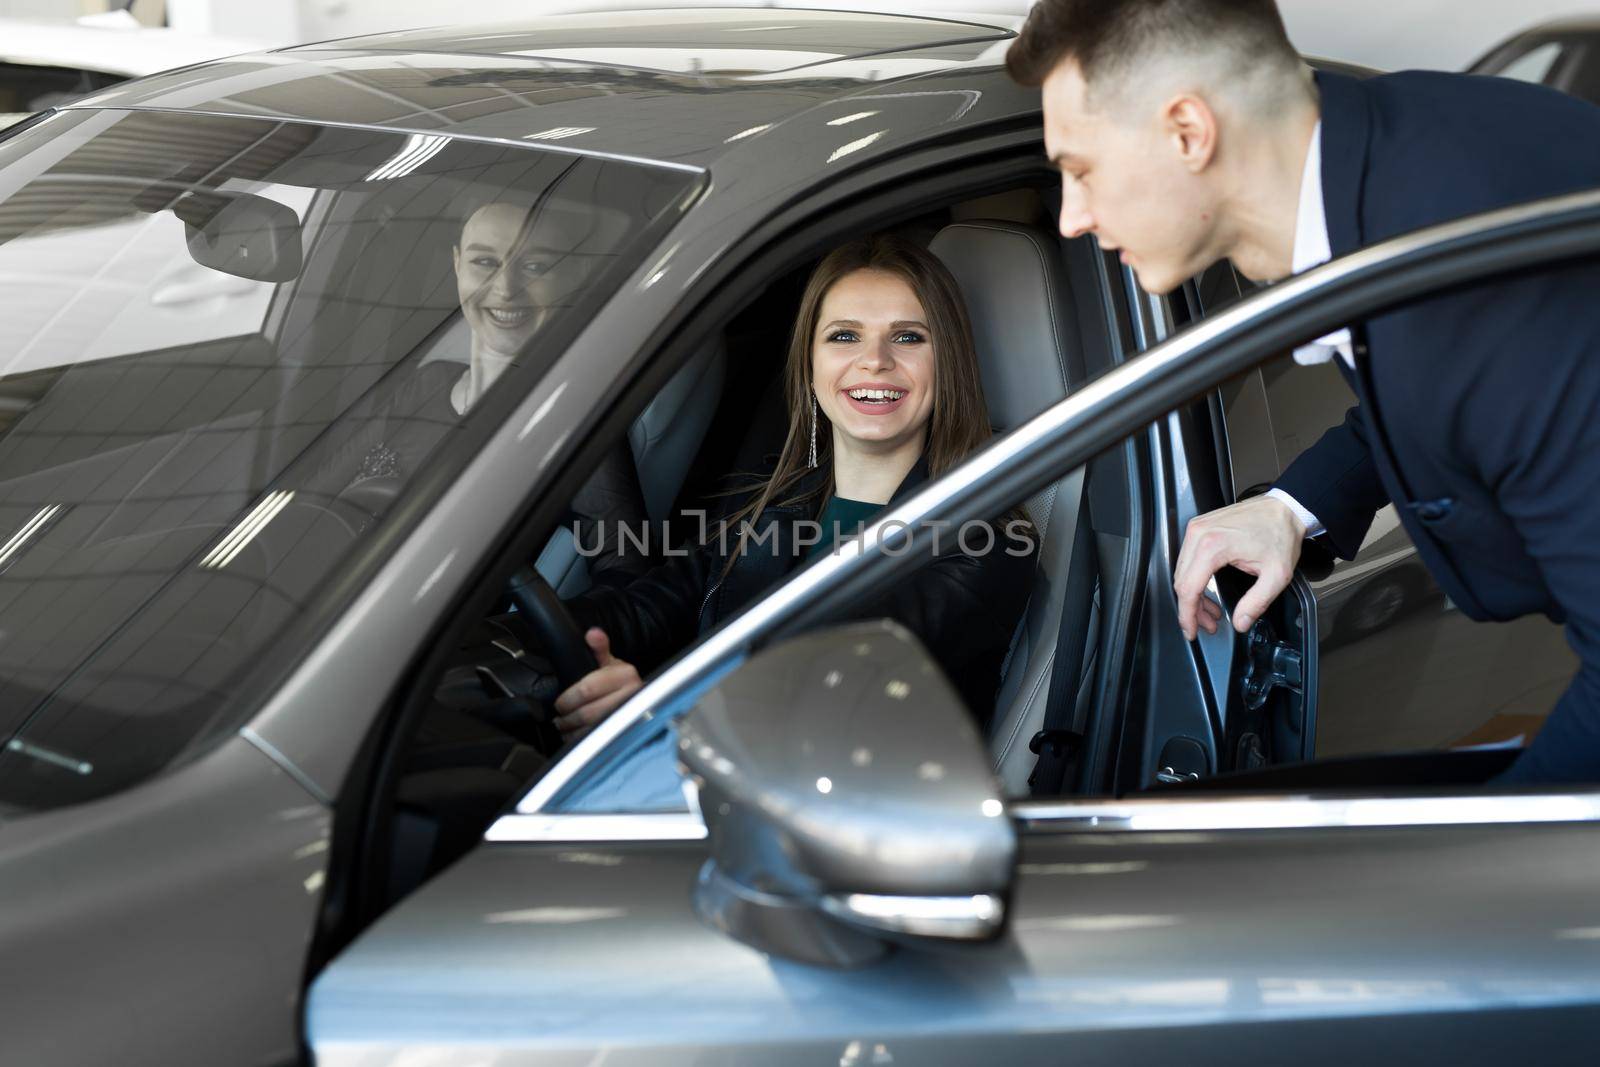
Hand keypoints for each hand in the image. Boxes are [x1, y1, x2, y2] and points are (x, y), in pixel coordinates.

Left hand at [552, 628, 641, 737]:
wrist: (642, 701)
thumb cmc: (620, 683)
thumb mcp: (610, 663)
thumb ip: (599, 648)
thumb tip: (593, 634)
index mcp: (625, 675)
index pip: (588, 689)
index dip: (568, 698)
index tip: (560, 703)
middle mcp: (631, 696)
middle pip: (588, 713)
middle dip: (567, 717)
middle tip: (559, 716)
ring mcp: (629, 718)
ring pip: (591, 730)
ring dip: (572, 731)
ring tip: (565, 726)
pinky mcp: (625, 734)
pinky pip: (597, 742)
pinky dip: (580, 741)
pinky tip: (575, 735)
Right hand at [1173, 496, 1306, 640]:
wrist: (1284, 509)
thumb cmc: (1280, 534)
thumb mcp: (1276, 575)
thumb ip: (1256, 603)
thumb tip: (1240, 623)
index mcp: (1213, 546)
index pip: (1188, 589)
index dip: (1188, 615)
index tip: (1191, 630)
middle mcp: (1199, 534)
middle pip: (1182, 582)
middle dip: (1193, 609)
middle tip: (1208, 624)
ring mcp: (1196, 529)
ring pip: (1182, 572)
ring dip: (1194, 596)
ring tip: (1211, 611)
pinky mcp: (1199, 528)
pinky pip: (1187, 560)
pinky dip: (1195, 579)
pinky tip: (1208, 590)